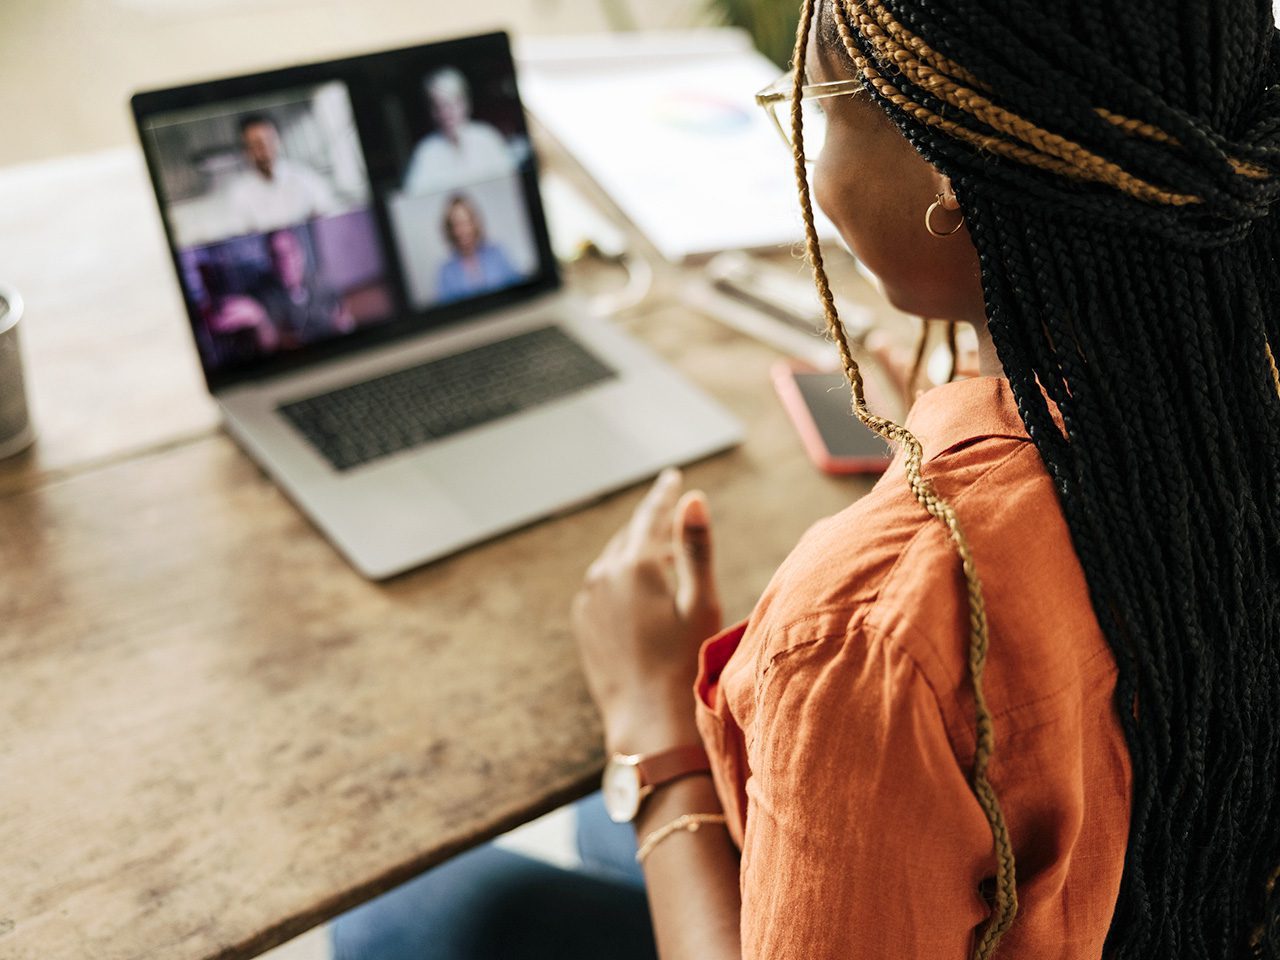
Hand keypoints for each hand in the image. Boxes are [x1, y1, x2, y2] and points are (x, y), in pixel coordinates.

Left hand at [571, 468, 721, 754]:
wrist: (647, 721)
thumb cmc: (684, 664)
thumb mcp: (700, 602)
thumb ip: (695, 546)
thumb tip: (692, 497)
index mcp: (635, 565)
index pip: (651, 515)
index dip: (664, 495)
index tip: (672, 477)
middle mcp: (604, 575)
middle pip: (631, 536)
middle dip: (651, 525)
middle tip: (670, 512)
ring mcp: (588, 599)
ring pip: (615, 560)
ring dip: (636, 552)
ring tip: (662, 556)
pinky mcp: (583, 621)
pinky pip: (603, 585)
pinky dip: (622, 578)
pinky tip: (641, 593)